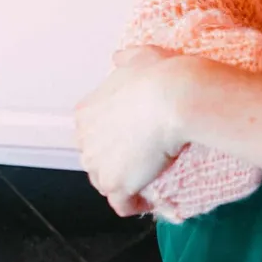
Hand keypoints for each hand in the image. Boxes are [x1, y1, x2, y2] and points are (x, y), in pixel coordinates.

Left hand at [74, 45, 186, 215]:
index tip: (131, 137)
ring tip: (147, 180)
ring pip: (106, 182)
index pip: (92, 132)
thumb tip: (118, 57)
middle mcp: (85, 140)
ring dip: (124, 183)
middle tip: (142, 158)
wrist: (176, 99)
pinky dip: (133, 204)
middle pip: (96, 158)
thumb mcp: (141, 57)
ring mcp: (99, 166)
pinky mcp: (116, 186)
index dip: (112, 136)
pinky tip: (147, 200)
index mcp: (86, 112)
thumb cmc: (161, 77)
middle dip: (115, 161)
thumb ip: (126, 59)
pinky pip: (121, 204)